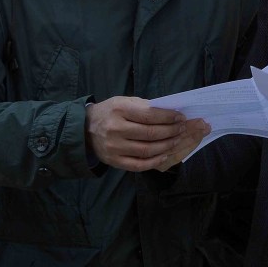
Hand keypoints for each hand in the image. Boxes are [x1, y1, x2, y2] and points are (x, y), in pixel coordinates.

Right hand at [86, 96, 208, 171]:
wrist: (85, 129)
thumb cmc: (109, 112)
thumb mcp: (123, 102)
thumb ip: (144, 106)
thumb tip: (169, 113)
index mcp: (119, 110)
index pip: (149, 115)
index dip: (168, 117)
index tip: (180, 117)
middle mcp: (115, 129)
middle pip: (151, 133)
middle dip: (171, 131)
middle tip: (182, 129)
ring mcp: (114, 147)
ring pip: (147, 150)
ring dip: (167, 146)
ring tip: (177, 140)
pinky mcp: (114, 161)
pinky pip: (139, 164)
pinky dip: (155, 161)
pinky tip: (165, 154)